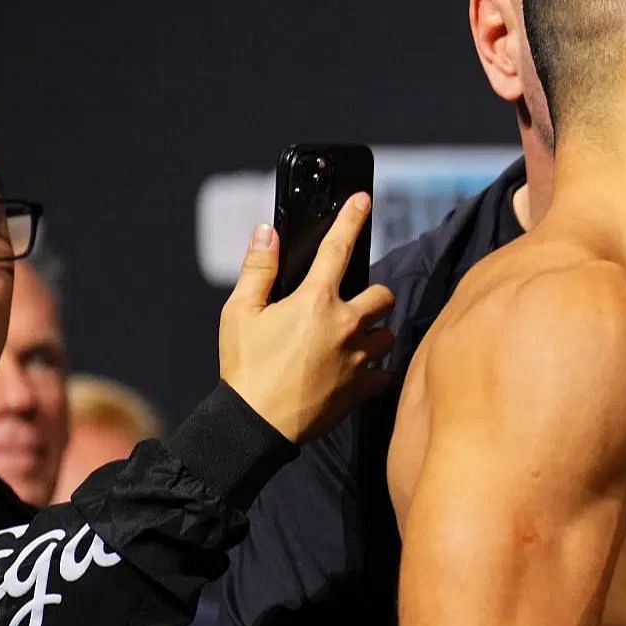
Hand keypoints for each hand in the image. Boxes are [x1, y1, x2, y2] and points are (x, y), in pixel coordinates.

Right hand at [218, 193, 395, 442]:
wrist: (255, 425)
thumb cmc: (244, 368)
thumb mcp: (239, 313)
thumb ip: (258, 269)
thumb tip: (267, 233)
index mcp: (315, 300)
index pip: (338, 247)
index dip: (351, 218)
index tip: (362, 200)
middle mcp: (346, 324)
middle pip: (383, 295)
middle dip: (371, 297)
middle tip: (349, 307)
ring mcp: (359, 357)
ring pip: (387, 333)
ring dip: (373, 334)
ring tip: (348, 343)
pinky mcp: (364, 387)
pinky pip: (384, 372)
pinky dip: (373, 371)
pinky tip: (353, 374)